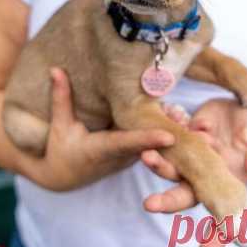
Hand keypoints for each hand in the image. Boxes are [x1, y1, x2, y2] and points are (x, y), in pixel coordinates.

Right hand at [21, 68, 174, 190]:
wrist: (63, 177)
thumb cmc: (60, 150)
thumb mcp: (60, 125)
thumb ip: (61, 98)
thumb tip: (55, 69)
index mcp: (102, 149)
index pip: (128, 143)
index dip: (148, 139)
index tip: (170, 136)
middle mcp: (120, 156)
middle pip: (149, 145)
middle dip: (169, 133)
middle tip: (185, 116)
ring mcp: (129, 158)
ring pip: (155, 148)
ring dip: (172, 134)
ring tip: (191, 118)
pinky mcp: (133, 156)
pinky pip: (154, 147)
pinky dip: (167, 136)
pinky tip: (183, 119)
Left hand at [141, 99, 246, 246]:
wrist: (246, 106)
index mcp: (229, 184)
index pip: (222, 216)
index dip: (215, 238)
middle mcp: (206, 174)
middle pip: (184, 193)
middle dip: (166, 201)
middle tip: (149, 204)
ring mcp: (192, 154)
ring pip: (171, 166)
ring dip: (158, 163)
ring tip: (146, 156)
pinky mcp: (184, 133)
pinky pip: (172, 134)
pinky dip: (167, 127)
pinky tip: (169, 113)